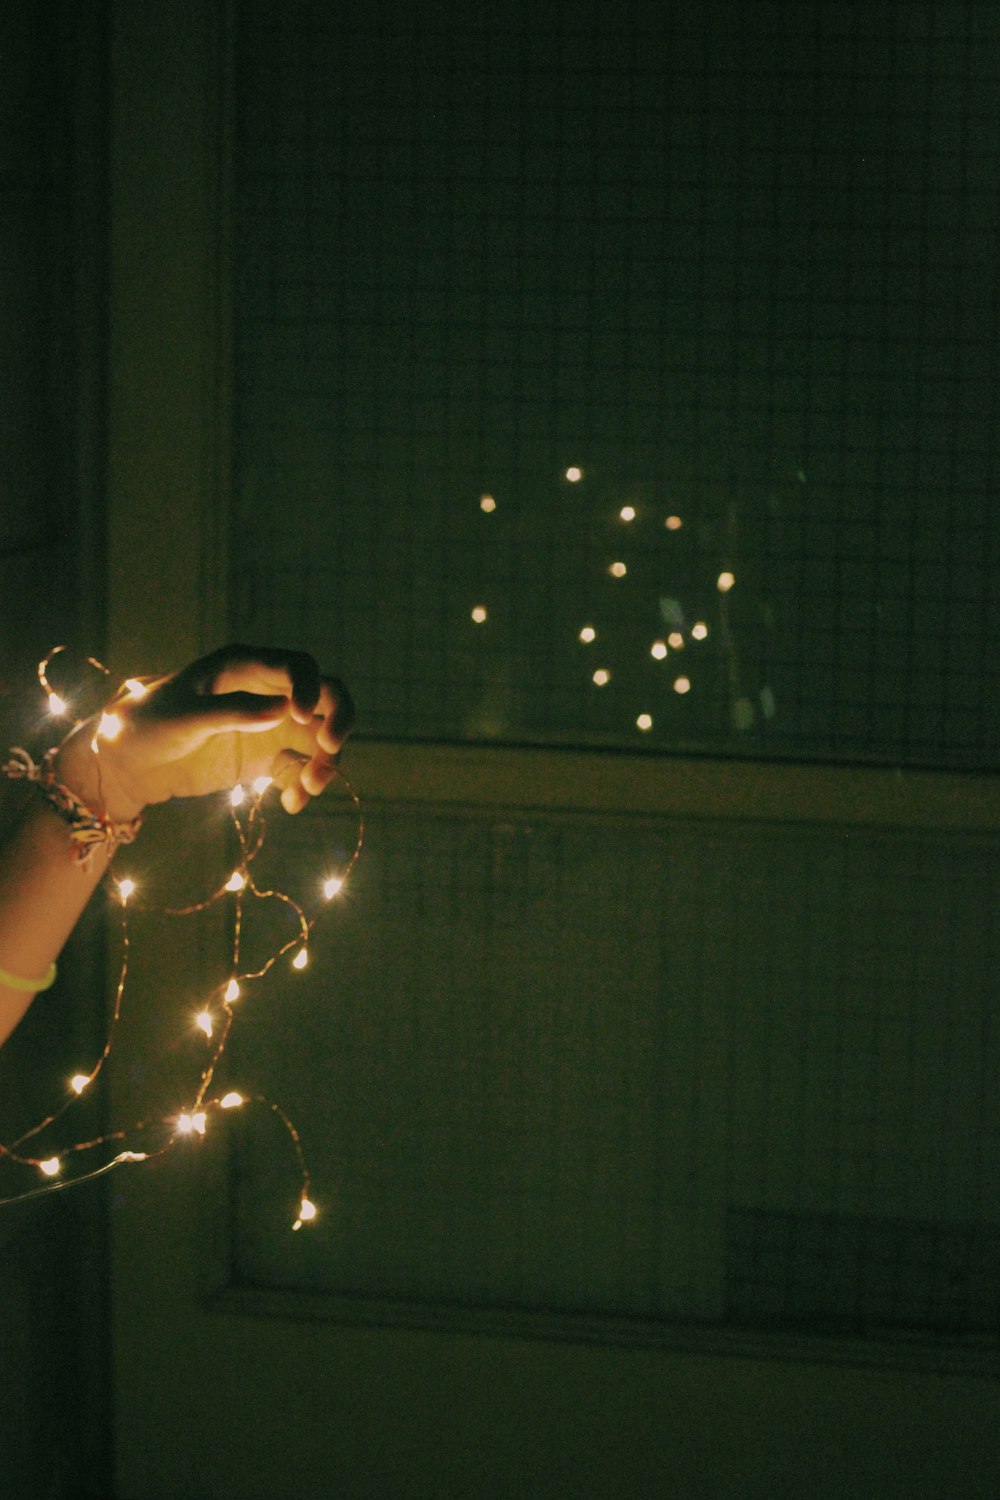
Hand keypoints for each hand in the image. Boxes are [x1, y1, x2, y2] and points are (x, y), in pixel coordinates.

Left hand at [56, 645, 354, 821]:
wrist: (130, 762)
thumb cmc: (150, 723)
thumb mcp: (186, 715)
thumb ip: (234, 711)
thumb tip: (285, 709)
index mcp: (248, 667)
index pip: (299, 667)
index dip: (312, 687)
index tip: (304, 717)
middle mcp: (269, 693)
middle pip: (327, 698)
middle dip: (339, 721)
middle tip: (330, 749)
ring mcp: (271, 727)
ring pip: (320, 738)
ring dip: (326, 762)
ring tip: (310, 788)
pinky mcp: (267, 760)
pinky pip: (299, 771)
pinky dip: (303, 788)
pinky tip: (291, 804)